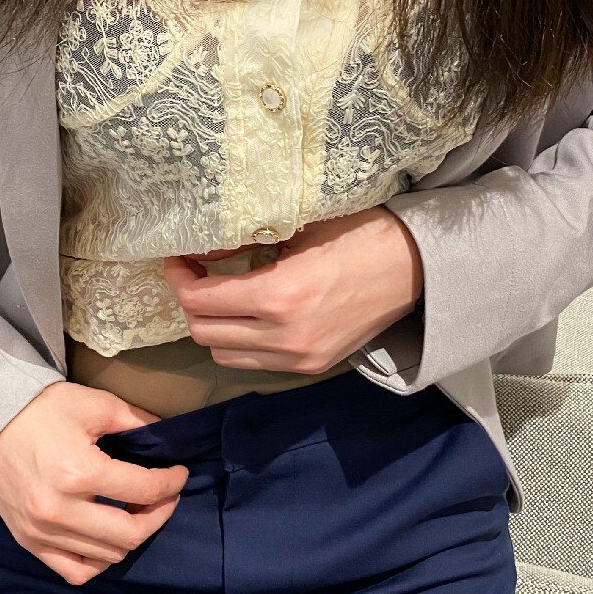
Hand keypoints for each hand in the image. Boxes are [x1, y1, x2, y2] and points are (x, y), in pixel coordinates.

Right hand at [0, 381, 189, 585]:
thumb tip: (166, 437)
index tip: (179, 474)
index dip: (170, 483)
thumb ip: (135, 421)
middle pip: (130, 534)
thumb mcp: (93, 403)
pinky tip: (106, 540)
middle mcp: (61, 510)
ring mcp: (42, 531)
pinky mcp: (29, 541)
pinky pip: (73, 571)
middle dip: (159, 515)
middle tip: (165, 498)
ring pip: (107, 556)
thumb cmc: (40, 409)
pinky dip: (97, 562)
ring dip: (131, 537)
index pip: (143, 490)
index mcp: (80, 472)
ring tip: (136, 514)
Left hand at [161, 207, 423, 372]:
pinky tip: (250, 314)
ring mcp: (298, 357)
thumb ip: (243, 242)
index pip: (199, 301)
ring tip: (220, 296)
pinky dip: (241, 341)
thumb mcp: (296, 227)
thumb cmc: (358, 234)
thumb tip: (199, 251)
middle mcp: (283, 336)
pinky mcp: (311, 366)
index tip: (178, 260)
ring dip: (213, 326)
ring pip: (223, 354)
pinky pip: (254, 362)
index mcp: (278, 295)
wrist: (414, 267)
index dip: (179, 279)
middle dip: (190, 302)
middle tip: (194, 274)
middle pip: (203, 332)